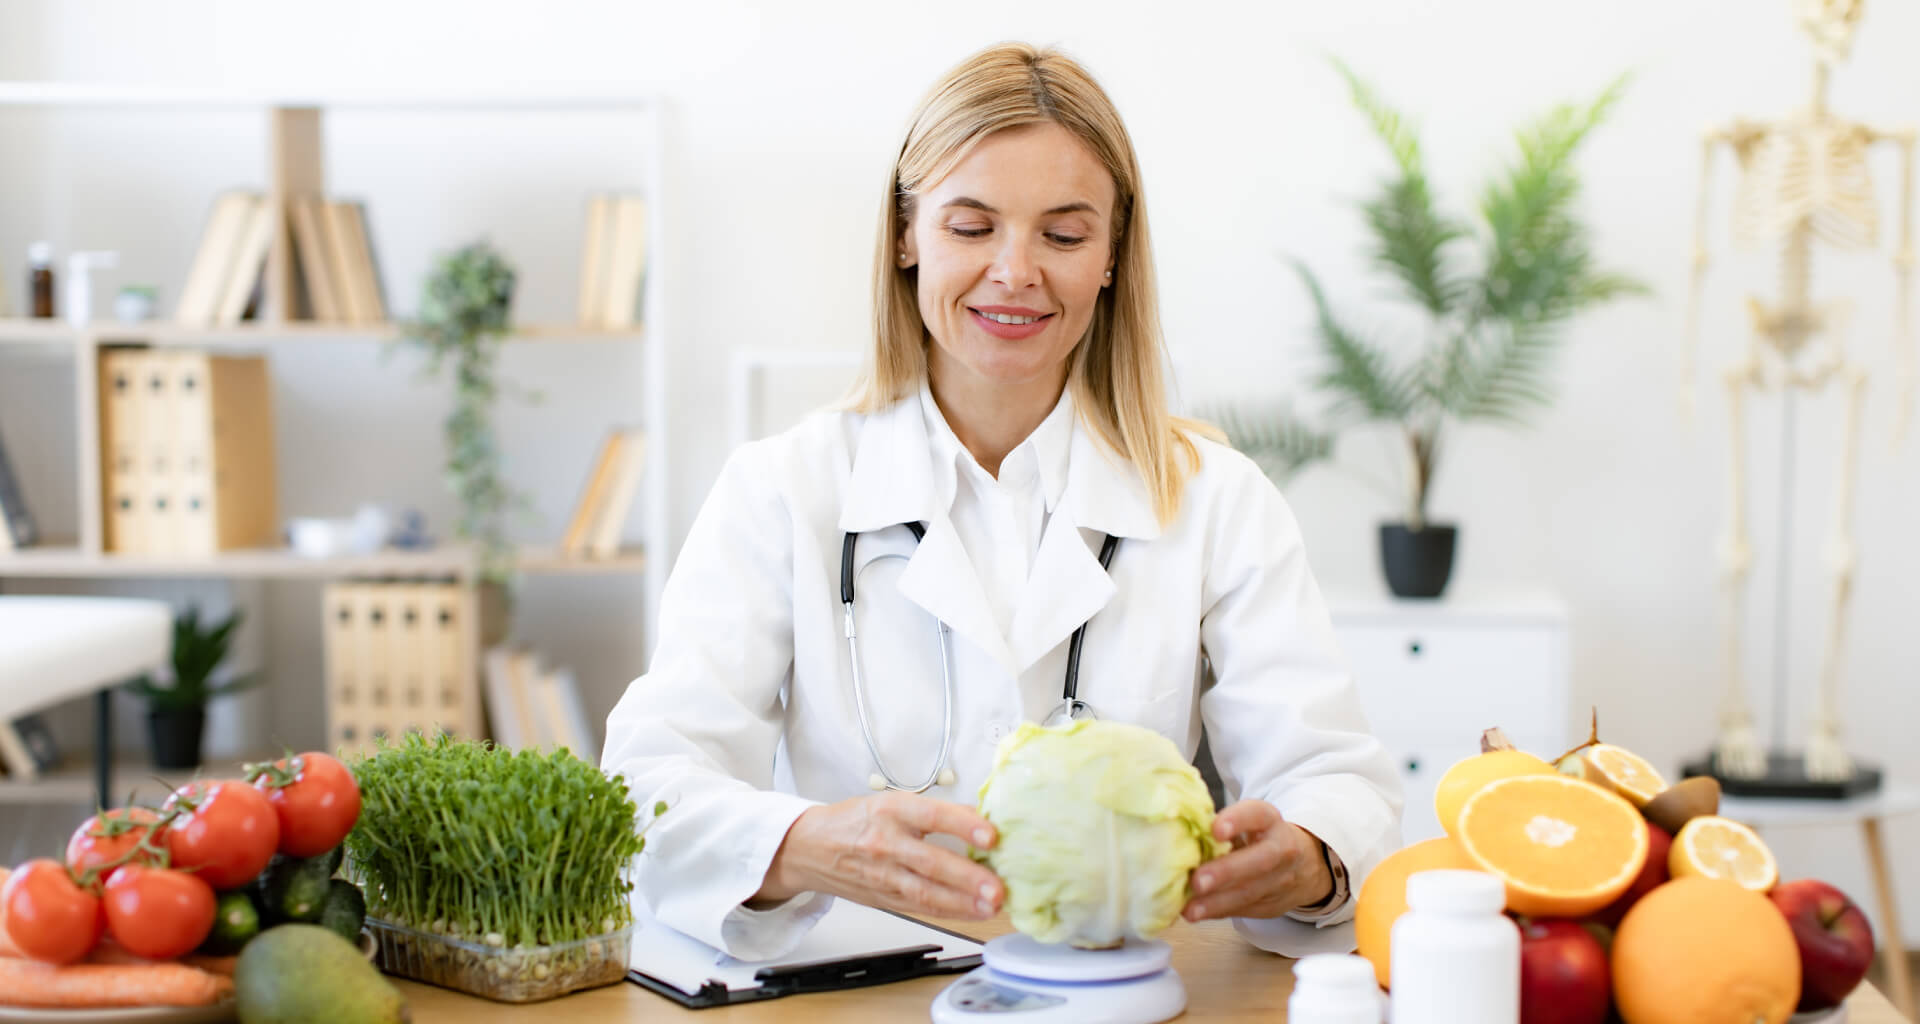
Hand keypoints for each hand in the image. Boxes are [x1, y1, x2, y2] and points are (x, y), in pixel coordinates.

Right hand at [753, 792, 1004, 920]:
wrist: (809, 847)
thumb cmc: (853, 820)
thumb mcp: (890, 802)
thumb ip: (933, 811)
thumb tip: (979, 816)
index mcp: (890, 810)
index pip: (931, 815)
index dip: (961, 825)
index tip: (989, 835)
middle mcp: (885, 843)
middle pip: (929, 862)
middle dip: (966, 878)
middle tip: (997, 887)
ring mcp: (883, 875)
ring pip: (925, 892)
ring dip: (962, 903)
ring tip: (990, 906)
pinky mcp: (883, 898)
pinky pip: (919, 907)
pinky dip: (949, 912)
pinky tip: (972, 912)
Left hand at [1181, 800, 1330, 922]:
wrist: (1302, 865)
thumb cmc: (1259, 837)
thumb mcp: (1248, 822)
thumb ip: (1219, 827)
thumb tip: (1175, 836)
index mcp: (1269, 820)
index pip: (1257, 815)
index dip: (1237, 820)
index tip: (1215, 830)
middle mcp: (1281, 849)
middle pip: (1259, 860)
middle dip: (1226, 872)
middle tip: (1197, 881)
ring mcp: (1280, 880)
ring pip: (1250, 892)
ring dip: (1217, 902)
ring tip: (1191, 909)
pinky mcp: (1272, 905)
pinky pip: (1244, 909)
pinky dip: (1218, 912)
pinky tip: (1197, 913)